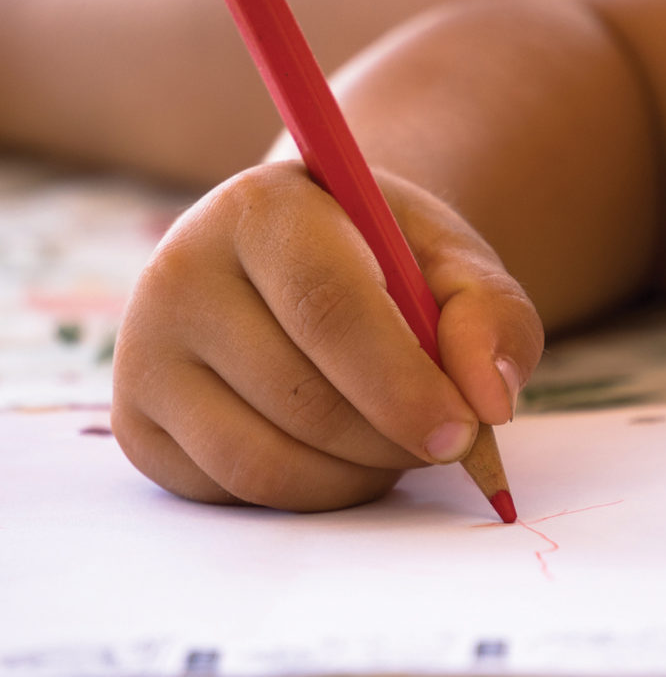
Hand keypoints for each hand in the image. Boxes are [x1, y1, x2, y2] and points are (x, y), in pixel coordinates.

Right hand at [111, 161, 542, 510]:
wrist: (312, 266)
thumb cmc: (389, 263)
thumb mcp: (454, 264)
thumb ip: (490, 315)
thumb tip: (487, 399)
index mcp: (260, 209)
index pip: (327, 308)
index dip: (402, 383)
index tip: (464, 432)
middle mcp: (180, 273)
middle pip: (300, 397)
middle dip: (392, 440)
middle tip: (445, 437)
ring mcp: (145, 354)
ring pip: (264, 462)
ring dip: (357, 475)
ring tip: (395, 438)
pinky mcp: (137, 423)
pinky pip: (236, 493)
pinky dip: (312, 493)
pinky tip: (339, 451)